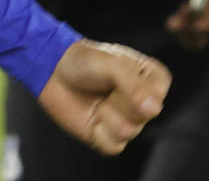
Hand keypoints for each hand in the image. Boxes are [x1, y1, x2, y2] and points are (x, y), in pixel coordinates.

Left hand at [36, 40, 169, 155]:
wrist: (53, 71)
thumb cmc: (83, 61)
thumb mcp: (111, 63)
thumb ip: (134, 84)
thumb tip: (152, 109)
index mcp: (153, 80)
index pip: (155, 97)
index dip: (132, 88)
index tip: (117, 72)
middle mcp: (146, 103)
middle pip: (142, 117)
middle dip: (116, 101)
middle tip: (104, 86)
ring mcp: (130, 122)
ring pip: (127, 132)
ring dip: (105, 114)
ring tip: (98, 100)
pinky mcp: (111, 138)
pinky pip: (113, 146)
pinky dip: (98, 132)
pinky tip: (93, 116)